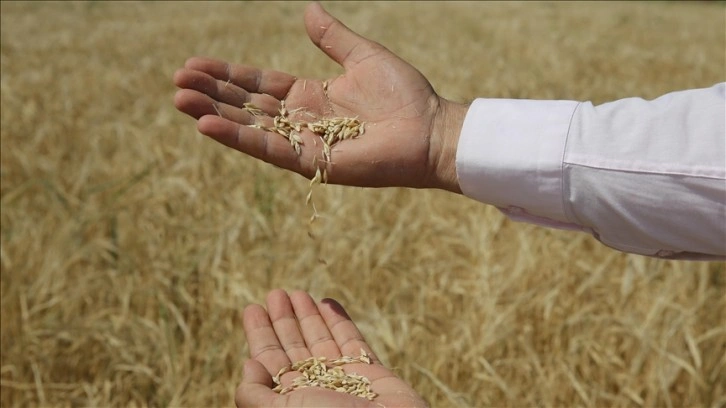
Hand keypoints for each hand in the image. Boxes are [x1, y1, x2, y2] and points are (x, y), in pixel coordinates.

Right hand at [174, 2, 465, 192]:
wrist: (431, 128)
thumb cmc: (405, 94)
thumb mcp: (363, 56)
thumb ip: (332, 38)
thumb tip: (307, 8)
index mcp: (311, 96)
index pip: (259, 85)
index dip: (228, 75)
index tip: (195, 63)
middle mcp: (303, 121)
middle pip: (247, 106)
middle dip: (212, 93)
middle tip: (177, 81)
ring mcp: (305, 144)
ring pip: (251, 128)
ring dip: (215, 114)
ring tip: (180, 100)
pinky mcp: (312, 162)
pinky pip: (269, 149)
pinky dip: (239, 137)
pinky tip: (209, 124)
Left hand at [236, 289, 426, 407]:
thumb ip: (256, 395)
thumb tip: (248, 367)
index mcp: (291, 401)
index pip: (270, 362)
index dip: (260, 335)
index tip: (252, 308)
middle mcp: (317, 391)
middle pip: (295, 349)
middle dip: (284, 320)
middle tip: (276, 294)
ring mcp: (346, 382)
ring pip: (323, 342)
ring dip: (309, 317)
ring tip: (298, 293)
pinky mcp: (373, 374)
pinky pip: (354, 342)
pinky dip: (340, 321)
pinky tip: (328, 302)